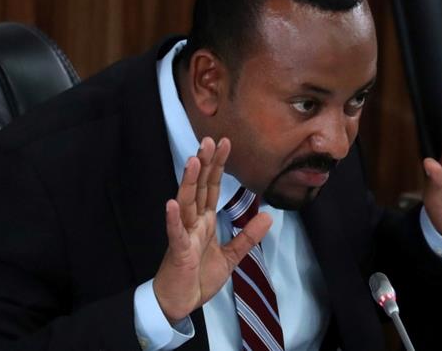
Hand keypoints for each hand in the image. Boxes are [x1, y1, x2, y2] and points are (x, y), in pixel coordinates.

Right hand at [153, 137, 271, 322]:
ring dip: (189, 182)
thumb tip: (269, 216)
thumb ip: (248, 236)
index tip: (224, 143)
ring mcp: (184, 235)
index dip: (218, 166)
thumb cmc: (198, 277)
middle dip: (205, 164)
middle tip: (209, 139)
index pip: (212, 188)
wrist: (179, 303)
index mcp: (204, 221)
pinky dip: (173, 218)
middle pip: (199, 188)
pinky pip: (175, 233)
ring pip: (186, 203)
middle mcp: (192, 222)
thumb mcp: (231, 256)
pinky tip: (171, 203)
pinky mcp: (178, 251)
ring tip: (193, 161)